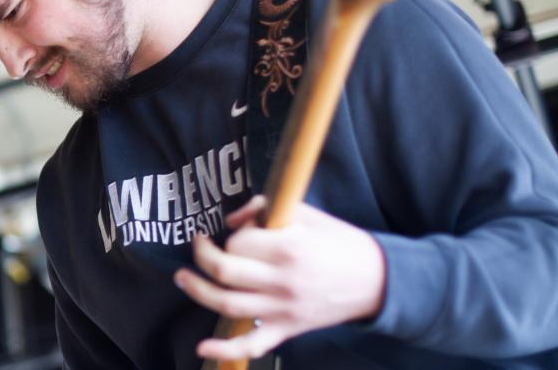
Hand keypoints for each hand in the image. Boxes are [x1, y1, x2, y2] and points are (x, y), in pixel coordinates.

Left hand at [174, 195, 385, 360]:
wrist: (375, 280)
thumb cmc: (339, 241)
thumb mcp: (306, 213)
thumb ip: (265, 208)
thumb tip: (232, 220)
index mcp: (289, 248)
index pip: (239, 242)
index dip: (232, 234)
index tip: (236, 229)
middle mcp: (282, 281)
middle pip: (225, 272)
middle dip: (202, 257)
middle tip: (198, 245)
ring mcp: (283, 309)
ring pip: (228, 305)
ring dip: (198, 291)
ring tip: (183, 277)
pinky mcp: (287, 329)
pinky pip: (251, 344)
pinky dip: (224, 349)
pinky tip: (202, 347)